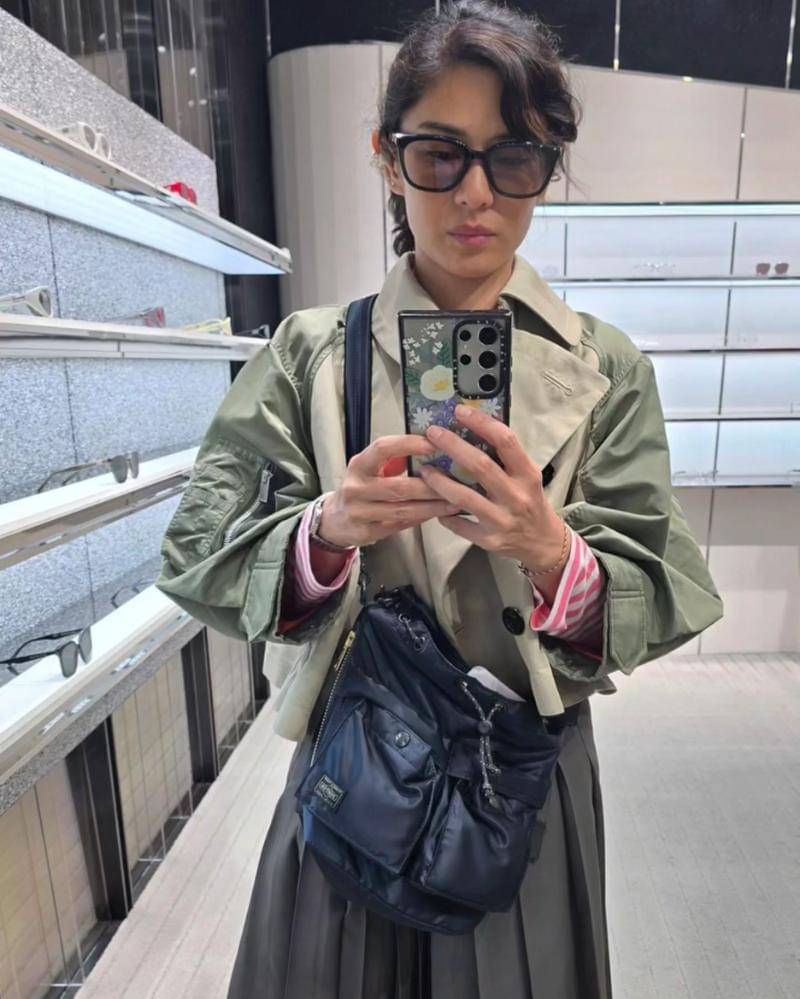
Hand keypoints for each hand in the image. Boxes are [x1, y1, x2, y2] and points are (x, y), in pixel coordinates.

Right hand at [318, 435, 461, 547]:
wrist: (334, 519)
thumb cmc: (360, 487)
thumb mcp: (369, 467)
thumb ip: (393, 458)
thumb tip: (429, 445)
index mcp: (358, 465)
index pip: (383, 449)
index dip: (409, 444)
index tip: (433, 443)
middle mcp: (356, 488)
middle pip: (399, 486)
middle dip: (431, 485)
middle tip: (455, 482)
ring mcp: (359, 512)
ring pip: (403, 510)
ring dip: (432, 506)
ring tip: (455, 501)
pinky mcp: (366, 532)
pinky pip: (400, 525)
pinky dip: (421, 519)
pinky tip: (438, 514)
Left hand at [418, 403, 567, 570]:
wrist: (543, 542)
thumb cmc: (530, 502)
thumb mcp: (527, 477)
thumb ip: (506, 458)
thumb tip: (472, 429)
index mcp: (527, 474)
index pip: (505, 441)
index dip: (481, 423)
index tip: (460, 411)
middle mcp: (516, 496)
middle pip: (480, 465)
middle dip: (453, 446)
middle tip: (433, 433)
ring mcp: (502, 520)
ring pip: (464, 497)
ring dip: (440, 481)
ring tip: (424, 469)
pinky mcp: (489, 539)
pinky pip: (459, 524)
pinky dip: (444, 514)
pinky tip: (434, 505)